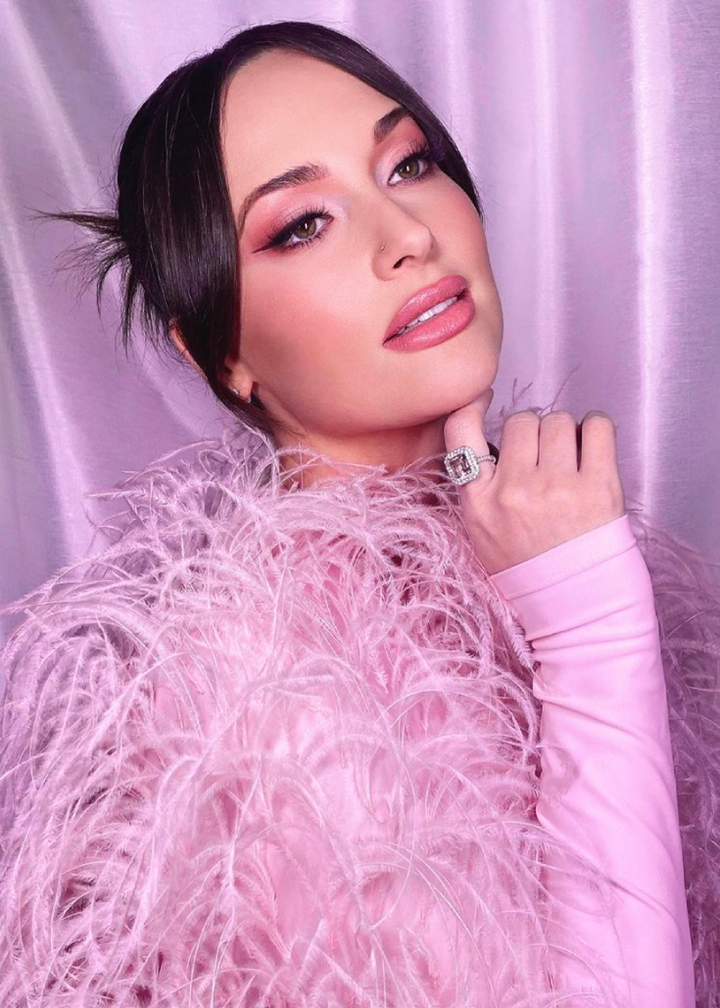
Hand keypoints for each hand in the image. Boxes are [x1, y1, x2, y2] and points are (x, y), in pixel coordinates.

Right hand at [443, 390, 626, 575]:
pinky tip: (593, 447)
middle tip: (546, 458)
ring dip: (566, 434)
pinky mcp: (599, 487)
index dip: (474, 405)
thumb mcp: (482, 533)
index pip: (461, 431)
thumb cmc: (528, 570)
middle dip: (535, 433)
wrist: (574, 610)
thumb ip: (480, 488)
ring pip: (558, 421)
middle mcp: (513, 490)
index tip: (485, 398)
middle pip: (522, 422)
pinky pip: (597, 427)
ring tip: (572, 461)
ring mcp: (557, 488)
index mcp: (479, 502)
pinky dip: (596, 429)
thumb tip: (493, 437)